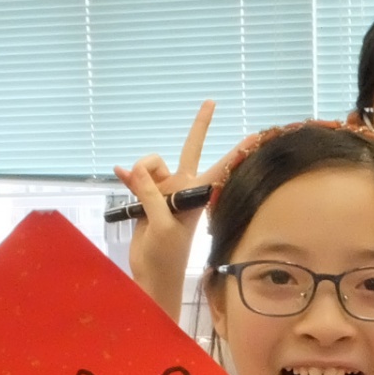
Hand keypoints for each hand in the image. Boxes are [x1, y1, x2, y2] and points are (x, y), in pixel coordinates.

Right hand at [114, 101, 249, 320]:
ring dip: (141, 172)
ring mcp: (164, 191)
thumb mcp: (162, 225)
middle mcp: (182, 188)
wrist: (152, 273)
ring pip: (151, 164)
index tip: (255, 136)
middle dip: (200, 127)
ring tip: (137, 196)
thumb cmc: (166, 255)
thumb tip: (135, 169)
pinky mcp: (146, 197)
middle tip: (212, 102)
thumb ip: (150, 194)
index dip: (235, 152)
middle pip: (191, 149)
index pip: (220, 168)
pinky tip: (118, 172)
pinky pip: (135, 178)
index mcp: (194, 195)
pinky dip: (128, 176)